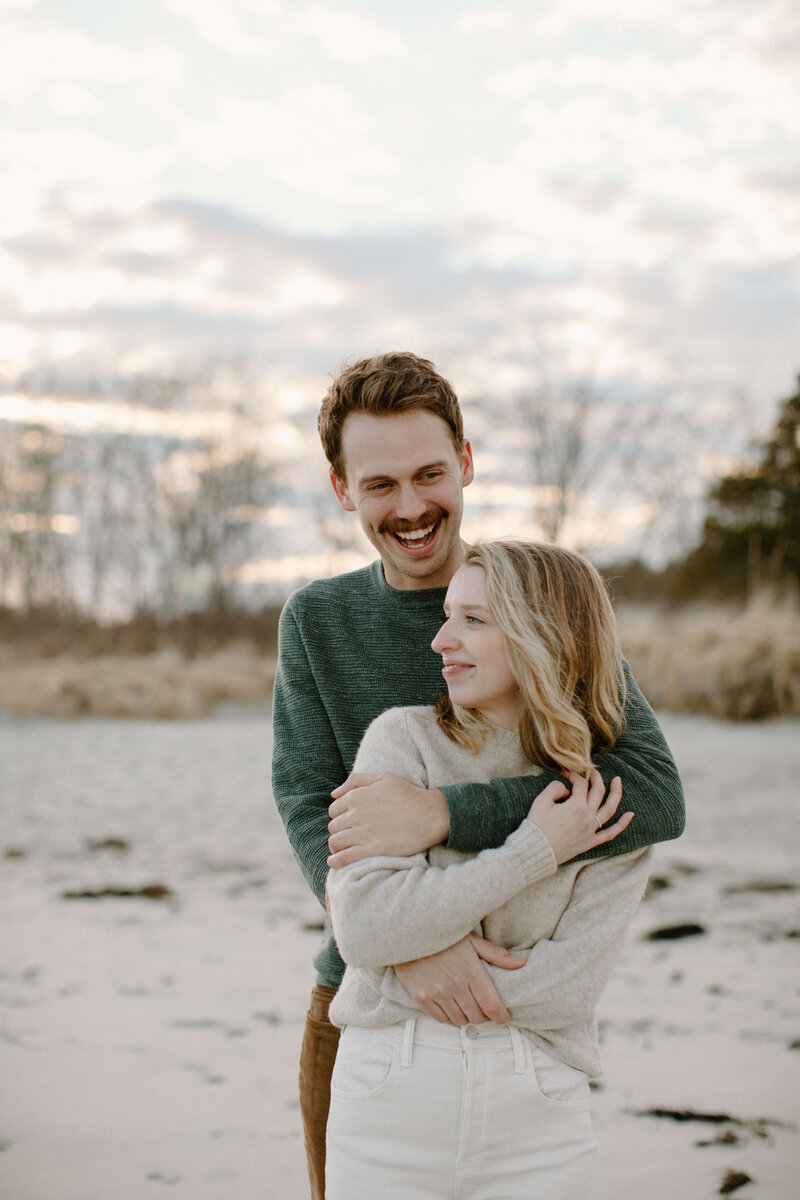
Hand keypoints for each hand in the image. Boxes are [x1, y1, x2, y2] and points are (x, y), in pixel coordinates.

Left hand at [327, 773, 449, 866]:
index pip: (334, 810)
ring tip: (343, 848)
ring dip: (337, 845)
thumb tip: (334, 793)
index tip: (349, 820)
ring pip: (336, 842)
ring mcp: (363, 833)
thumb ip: (356, 780)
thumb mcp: (382, 777)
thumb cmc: (407, 794)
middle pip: (334, 826)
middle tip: (350, 834)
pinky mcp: (372, 850)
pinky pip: (344, 857)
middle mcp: (356, 814)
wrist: (430, 814)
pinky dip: (335, 861)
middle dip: (340, 830)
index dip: (340, 815)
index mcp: (356, 796)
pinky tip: (334, 861)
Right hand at [393, 934, 524, 1024]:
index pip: (492, 1006)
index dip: (502, 1016)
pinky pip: (442, 1019)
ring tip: (466, 1004)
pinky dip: (449, 1016)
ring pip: (460, 1020)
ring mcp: (437, 993)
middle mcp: (455, 985)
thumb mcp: (472, 940)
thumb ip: (496, 955)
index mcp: (471, 971)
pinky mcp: (421, 998)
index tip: (504, 1016)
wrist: (409, 934)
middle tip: (483, 1007)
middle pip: (477, 1017)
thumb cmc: (444, 937)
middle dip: (484, 1015)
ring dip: (466, 1016)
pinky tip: (451, 1004)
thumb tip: (520, 964)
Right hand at [528, 770, 632, 864]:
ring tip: (618, 781)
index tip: (566, 773)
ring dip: (616, 793)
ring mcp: (591, 830)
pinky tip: (630, 815)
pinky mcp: (590, 842)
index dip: (573, 775)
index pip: (581, 784)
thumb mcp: (541, 801)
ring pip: (609, 809)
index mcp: (576, 806)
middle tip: (592, 771)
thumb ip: (555, 788)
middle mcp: (587, 817)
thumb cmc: (537, 826)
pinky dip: (622, 824)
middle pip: (598, 792)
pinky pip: (610, 833)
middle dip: (595, 777)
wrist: (536, 851)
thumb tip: (566, 788)